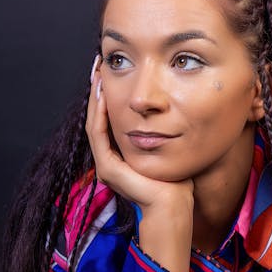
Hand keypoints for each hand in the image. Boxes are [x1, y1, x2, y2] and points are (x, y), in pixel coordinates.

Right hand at [85, 57, 193, 213]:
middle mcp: (109, 160)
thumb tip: (168, 106)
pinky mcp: (107, 169)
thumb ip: (163, 130)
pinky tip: (103, 94)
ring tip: (98, 74)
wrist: (174, 205)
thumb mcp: (168, 146)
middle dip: (98, 91)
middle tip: (99, 65)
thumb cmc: (177, 180)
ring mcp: (106, 165)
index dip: (107, 95)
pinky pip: (98, 135)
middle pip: (98, 118)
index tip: (110, 71)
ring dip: (95, 98)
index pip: (108, 119)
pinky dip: (99, 114)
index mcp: (120, 156)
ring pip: (94, 123)